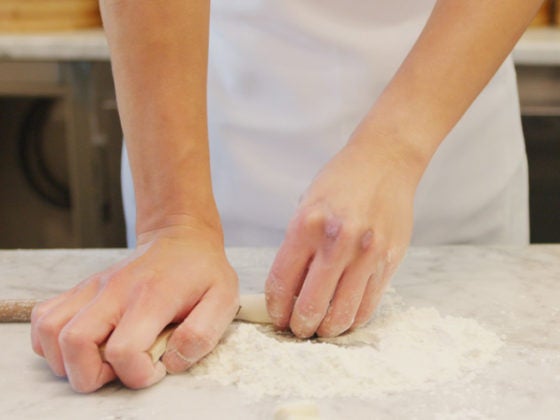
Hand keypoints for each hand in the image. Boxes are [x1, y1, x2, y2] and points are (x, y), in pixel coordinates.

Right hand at [31, 220, 238, 392]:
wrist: (180, 237)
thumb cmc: (203, 271)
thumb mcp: (223, 298)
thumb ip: (202, 334)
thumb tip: (170, 362)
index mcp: (152, 297)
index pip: (124, 350)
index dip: (137, 374)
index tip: (157, 367)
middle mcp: (115, 291)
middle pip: (74, 343)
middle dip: (92, 375)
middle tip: (121, 370)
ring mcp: (93, 289)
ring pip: (50, 333)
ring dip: (68, 361)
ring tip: (101, 359)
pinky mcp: (82, 290)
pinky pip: (44, 319)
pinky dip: (52, 342)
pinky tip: (83, 344)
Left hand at [265, 134, 421, 337]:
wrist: (385, 161)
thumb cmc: (340, 181)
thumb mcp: (306, 205)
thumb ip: (298, 248)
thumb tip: (290, 291)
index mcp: (307, 225)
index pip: (282, 283)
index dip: (276, 309)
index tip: (277, 317)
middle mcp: (337, 242)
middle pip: (311, 306)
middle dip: (299, 327)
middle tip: (297, 330)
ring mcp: (367, 254)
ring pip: (342, 313)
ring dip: (327, 329)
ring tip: (320, 329)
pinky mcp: (389, 260)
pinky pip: (369, 305)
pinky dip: (353, 319)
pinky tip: (344, 318)